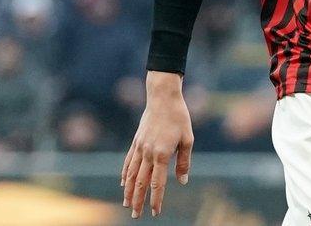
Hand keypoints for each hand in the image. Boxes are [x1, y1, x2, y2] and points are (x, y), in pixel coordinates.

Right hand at [121, 71, 194, 218]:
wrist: (163, 97)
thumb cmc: (179, 117)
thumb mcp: (188, 139)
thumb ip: (183, 162)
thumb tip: (182, 181)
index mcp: (161, 154)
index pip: (157, 183)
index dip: (156, 199)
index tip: (155, 212)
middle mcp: (148, 152)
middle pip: (140, 182)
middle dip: (137, 200)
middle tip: (136, 216)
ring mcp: (140, 146)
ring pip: (131, 173)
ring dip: (128, 191)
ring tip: (126, 204)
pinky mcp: (136, 141)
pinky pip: (128, 161)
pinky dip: (124, 174)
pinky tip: (122, 183)